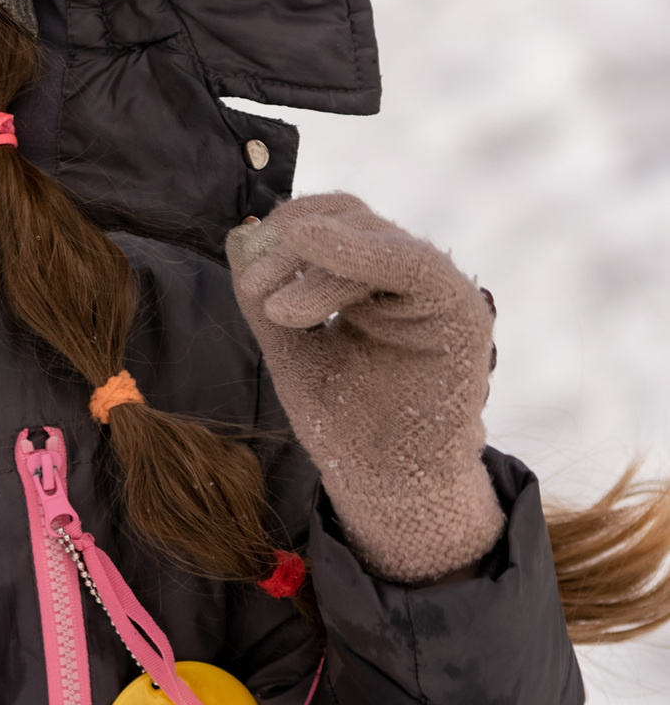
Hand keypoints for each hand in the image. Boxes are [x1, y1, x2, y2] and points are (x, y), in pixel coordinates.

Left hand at [226, 194, 501, 583]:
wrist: (389, 487)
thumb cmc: (346, 422)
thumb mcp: (292, 350)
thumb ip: (265, 296)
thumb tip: (240, 232)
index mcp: (373, 280)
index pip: (332, 222)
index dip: (285, 231)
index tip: (247, 273)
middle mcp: (411, 276)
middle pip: (351, 218)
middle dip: (293, 243)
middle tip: (254, 287)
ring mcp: (442, 290)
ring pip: (375, 238)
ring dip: (317, 262)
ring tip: (280, 312)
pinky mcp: (464, 313)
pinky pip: (413, 264)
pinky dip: (357, 258)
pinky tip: (303, 283)